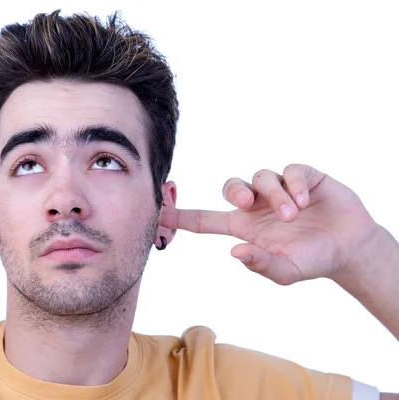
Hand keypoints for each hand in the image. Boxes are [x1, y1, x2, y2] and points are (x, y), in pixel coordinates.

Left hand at [160, 164, 380, 284]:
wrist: (350, 248)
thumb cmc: (312, 260)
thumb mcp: (287, 271)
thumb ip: (262, 265)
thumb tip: (234, 252)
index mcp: (244, 227)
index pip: (205, 220)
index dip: (181, 216)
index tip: (158, 212)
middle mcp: (257, 205)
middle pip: (230, 187)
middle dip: (234, 190)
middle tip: (246, 203)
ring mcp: (279, 189)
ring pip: (260, 177)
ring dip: (274, 194)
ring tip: (293, 214)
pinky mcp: (303, 176)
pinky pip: (289, 170)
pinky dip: (294, 183)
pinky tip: (306, 200)